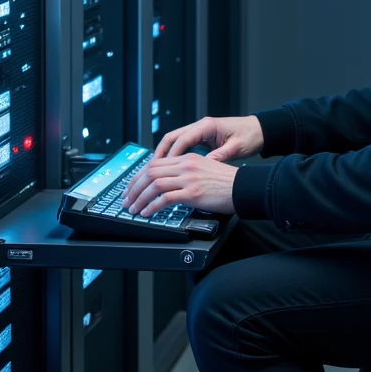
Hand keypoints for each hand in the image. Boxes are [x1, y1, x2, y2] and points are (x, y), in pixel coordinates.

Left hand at [121, 153, 238, 217]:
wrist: (244, 187)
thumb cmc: (227, 182)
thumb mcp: (205, 169)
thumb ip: (187, 172)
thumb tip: (170, 184)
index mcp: (187, 158)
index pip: (155, 163)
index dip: (139, 176)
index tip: (132, 186)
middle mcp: (185, 165)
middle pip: (150, 172)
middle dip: (134, 187)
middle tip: (126, 199)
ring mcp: (188, 178)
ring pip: (154, 185)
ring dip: (139, 198)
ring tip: (133, 208)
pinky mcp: (192, 192)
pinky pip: (165, 198)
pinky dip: (152, 206)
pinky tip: (147, 213)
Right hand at [152, 114, 263, 163]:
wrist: (259, 130)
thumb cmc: (250, 136)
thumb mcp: (237, 148)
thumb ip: (220, 156)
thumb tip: (206, 166)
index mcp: (207, 126)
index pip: (182, 139)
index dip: (171, 155)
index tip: (164, 168)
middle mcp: (201, 126)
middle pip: (172, 137)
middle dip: (160, 153)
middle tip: (151, 169)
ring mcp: (200, 130)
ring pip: (174, 140)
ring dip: (165, 154)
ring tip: (156, 169)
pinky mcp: (202, 136)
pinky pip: (182, 144)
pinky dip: (174, 154)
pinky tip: (171, 166)